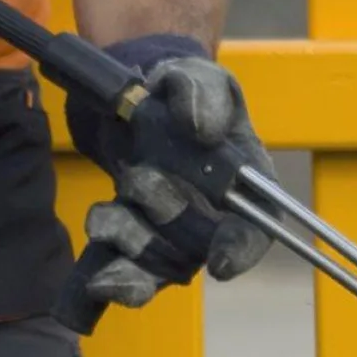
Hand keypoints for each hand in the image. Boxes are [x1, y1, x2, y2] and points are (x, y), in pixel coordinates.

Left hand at [64, 35, 273, 311]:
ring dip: (131, 245)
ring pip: (160, 266)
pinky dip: (115, 278)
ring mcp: (176, 237)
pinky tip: (97, 278)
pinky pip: (130, 273)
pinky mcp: (139, 244)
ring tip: (107, 217)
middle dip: (167, 221)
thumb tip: (201, 128)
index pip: (258, 227)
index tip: (221, 264)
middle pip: (200, 249)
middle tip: (142, 180)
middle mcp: (215, 220)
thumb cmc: (184, 93)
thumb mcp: (199, 78)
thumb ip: (202, 93)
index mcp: (247, 184)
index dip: (242, 249)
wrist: (139, 100)